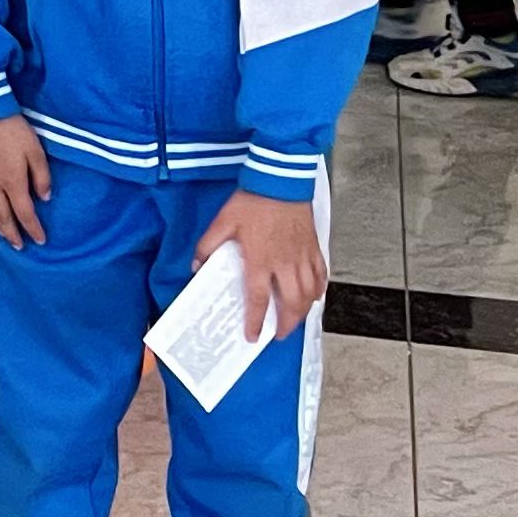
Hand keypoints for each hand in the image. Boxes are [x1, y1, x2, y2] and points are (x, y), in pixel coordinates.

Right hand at [0, 117, 50, 249]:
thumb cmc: (13, 129)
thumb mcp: (36, 150)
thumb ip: (42, 176)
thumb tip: (46, 198)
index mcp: (13, 183)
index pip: (25, 213)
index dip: (33, 229)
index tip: (40, 241)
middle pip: (3, 217)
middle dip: (12, 234)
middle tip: (19, 247)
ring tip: (3, 235)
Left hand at [197, 189, 331, 343]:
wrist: (281, 181)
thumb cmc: (253, 201)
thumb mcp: (222, 222)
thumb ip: (207, 246)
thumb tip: (196, 265)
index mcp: (261, 261)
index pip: (258, 299)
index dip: (255, 321)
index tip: (252, 336)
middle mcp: (285, 264)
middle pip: (291, 304)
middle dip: (286, 324)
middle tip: (278, 334)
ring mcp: (303, 257)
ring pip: (310, 294)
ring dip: (303, 312)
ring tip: (295, 320)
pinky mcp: (314, 248)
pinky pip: (321, 275)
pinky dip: (319, 290)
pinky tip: (314, 295)